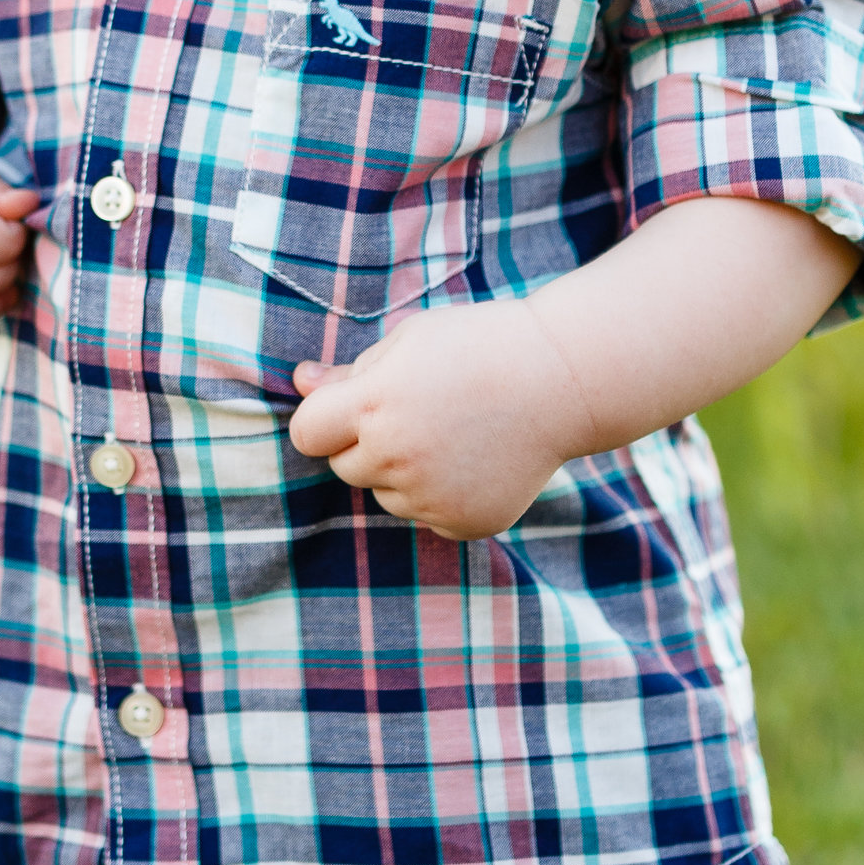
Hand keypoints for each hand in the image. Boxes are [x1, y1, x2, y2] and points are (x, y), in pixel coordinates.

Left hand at [288, 297, 600, 540]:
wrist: (563, 379)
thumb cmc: (480, 346)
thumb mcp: (410, 342)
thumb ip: (351, 372)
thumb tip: (300, 382)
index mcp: (373, 405)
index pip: (306, 434)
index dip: (322, 421)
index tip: (347, 410)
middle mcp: (396, 457)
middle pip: (344, 468)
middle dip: (366, 444)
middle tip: (417, 412)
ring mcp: (430, 497)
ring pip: (386, 496)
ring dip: (403, 472)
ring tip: (453, 433)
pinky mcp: (463, 522)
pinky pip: (427, 516)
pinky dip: (441, 495)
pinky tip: (474, 459)